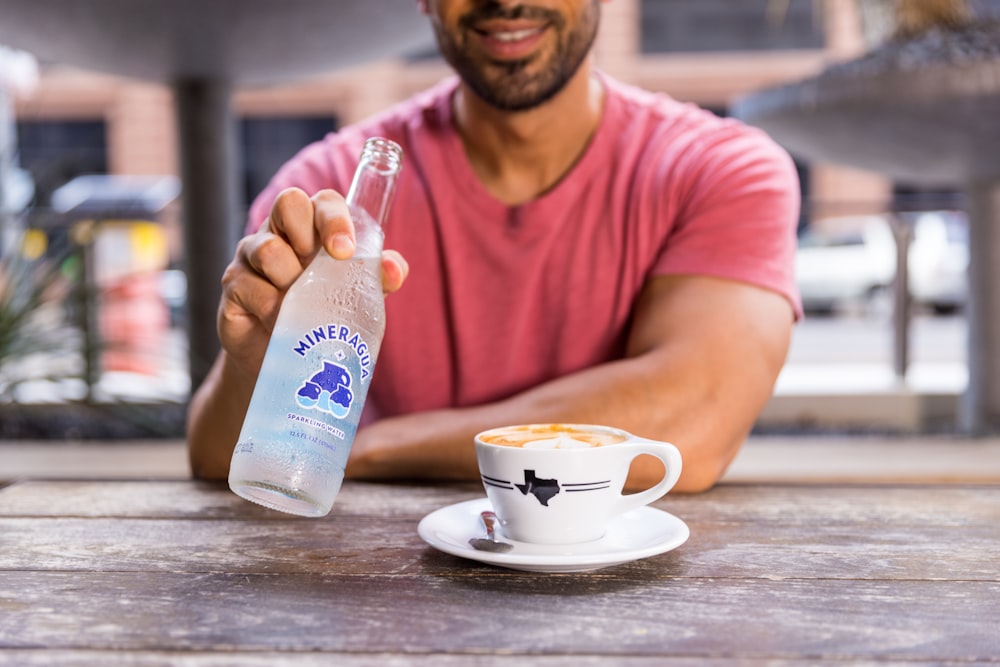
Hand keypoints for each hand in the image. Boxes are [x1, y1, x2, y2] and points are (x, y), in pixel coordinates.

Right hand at [217, 187, 407, 375]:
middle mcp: (280, 232)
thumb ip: (377, 278)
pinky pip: (252, 288)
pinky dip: (272, 308)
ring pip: (268, 249)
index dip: (335, 218)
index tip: (346, 251)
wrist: (286, 359)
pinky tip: (281, 322)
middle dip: (308, 232)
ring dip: (291, 280)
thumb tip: (394, 269)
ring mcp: (251, 255)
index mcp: (313, 227)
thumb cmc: (323, 314)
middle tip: (320, 267)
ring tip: (301, 305)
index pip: (323, 201)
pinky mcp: (234, 285)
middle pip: (289, 202)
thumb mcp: (355, 295)